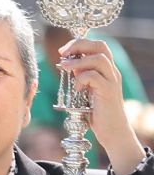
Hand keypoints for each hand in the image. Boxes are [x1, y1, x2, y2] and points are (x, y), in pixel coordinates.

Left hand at [59, 38, 143, 169]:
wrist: (112, 130)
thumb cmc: (97, 112)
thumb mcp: (87, 90)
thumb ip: (81, 76)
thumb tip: (68, 64)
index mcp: (106, 69)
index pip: (98, 45)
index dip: (79, 43)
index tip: (63, 51)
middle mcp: (112, 72)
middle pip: (100, 46)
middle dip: (79, 45)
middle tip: (62, 54)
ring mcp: (112, 81)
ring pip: (99, 59)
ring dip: (78, 61)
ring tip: (64, 68)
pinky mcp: (108, 92)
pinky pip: (94, 77)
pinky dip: (82, 79)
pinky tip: (77, 89)